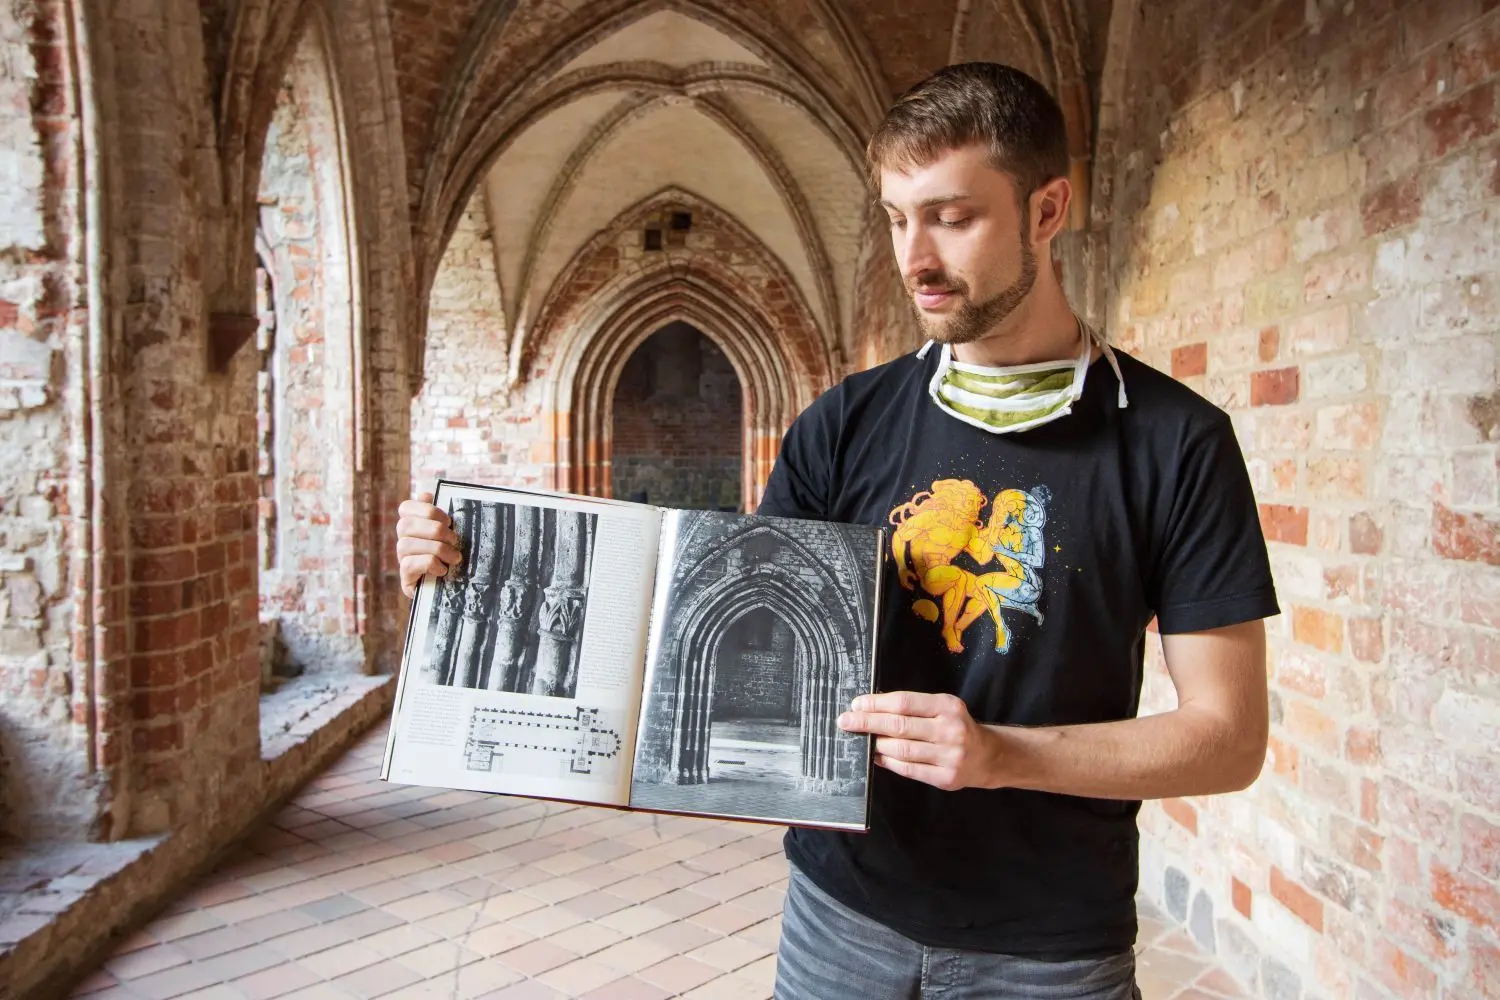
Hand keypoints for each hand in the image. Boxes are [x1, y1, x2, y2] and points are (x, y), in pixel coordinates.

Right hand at [396, 491, 461, 598]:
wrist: (455, 591)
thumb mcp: (451, 534)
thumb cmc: (454, 556)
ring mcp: (402, 560)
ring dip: (436, 549)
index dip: (426, 510)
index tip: (448, 520)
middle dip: (434, 530)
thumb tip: (426, 494)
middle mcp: (403, 541)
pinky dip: (429, 564)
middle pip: (404, 525)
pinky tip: (442, 570)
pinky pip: (409, 564)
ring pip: (406, 545)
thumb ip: (439, 516)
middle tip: (454, 539)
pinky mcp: (406, 579)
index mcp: (413, 526)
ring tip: (454, 557)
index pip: (405, 508)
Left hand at [838, 691, 1000, 790]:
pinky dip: (888, 763)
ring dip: (876, 744)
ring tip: (861, 740)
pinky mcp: (946, 778)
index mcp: (948, 706)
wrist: (988, 756)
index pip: (904, 703)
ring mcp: (950, 756)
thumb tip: (871, 709)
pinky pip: (909, 770)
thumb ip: (913, 708)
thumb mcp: (942, 708)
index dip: (876, 704)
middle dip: (867, 723)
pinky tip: (876, 757)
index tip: (856, 705)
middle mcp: (950, 730)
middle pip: (899, 725)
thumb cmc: (956, 727)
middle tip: (846, 721)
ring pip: (901, 749)